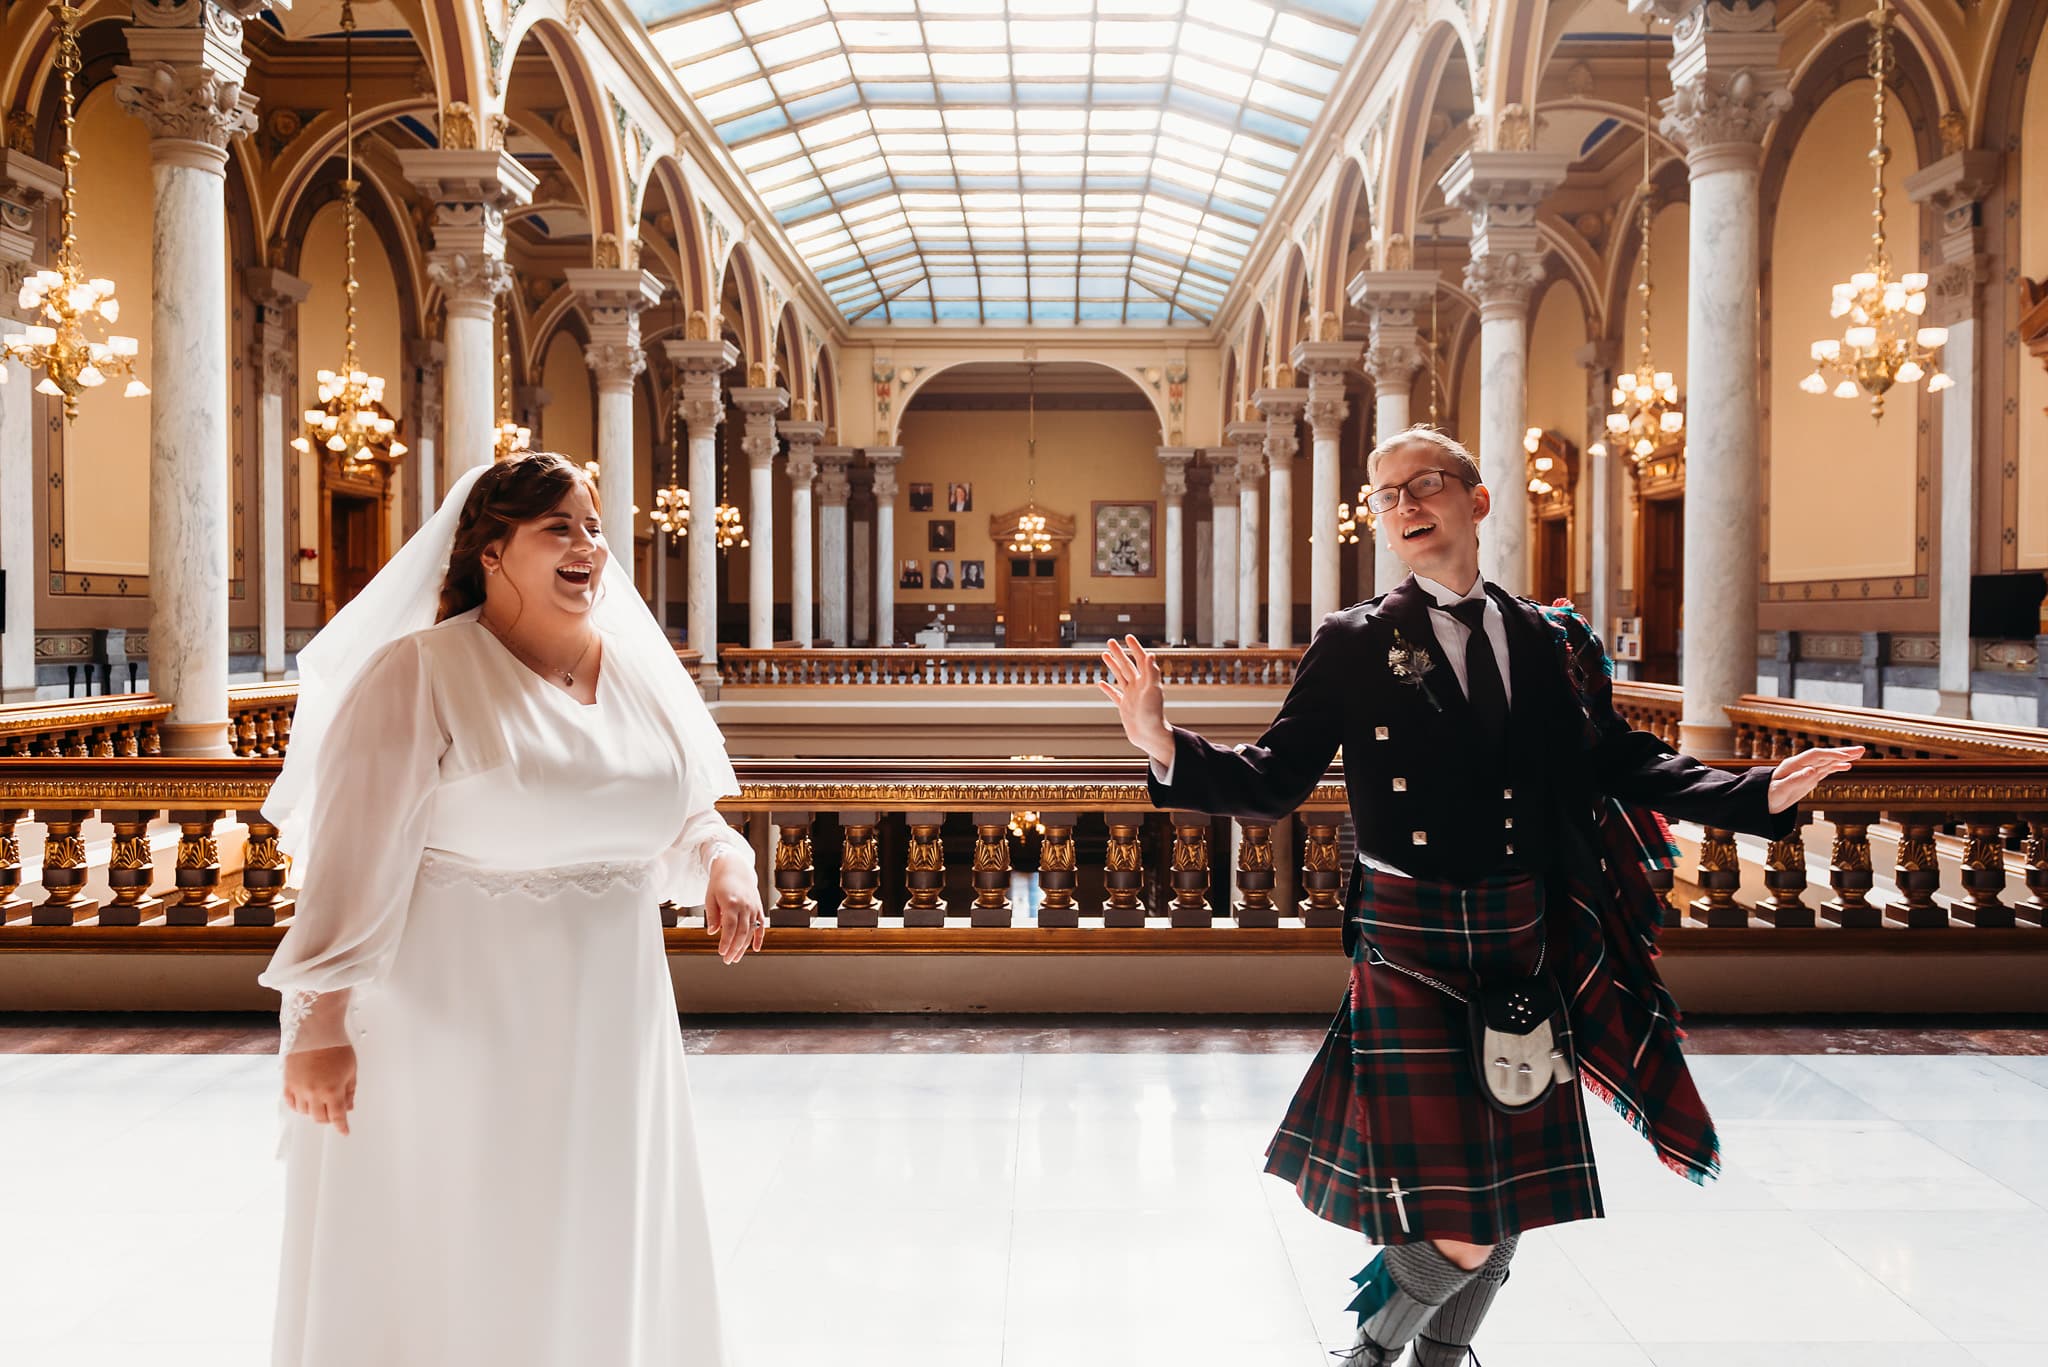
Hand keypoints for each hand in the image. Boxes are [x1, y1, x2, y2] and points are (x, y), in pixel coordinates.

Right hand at [283, 1044, 357, 1135]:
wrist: (315, 1031)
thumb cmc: (336, 1047)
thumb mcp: (351, 1069)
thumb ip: (349, 1091)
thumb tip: (349, 1107)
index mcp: (333, 1090)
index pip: (337, 1117)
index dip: (341, 1126)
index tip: (344, 1131)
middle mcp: (314, 1093)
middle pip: (320, 1117)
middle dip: (328, 1117)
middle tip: (333, 1112)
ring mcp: (299, 1089)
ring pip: (305, 1112)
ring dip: (314, 1110)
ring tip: (320, 1102)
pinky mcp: (287, 1083)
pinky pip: (291, 1103)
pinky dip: (298, 1105)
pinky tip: (305, 1101)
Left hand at [704, 850, 766, 963]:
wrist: (735, 867)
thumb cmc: (720, 882)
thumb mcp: (710, 897)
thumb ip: (713, 915)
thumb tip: (713, 932)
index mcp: (731, 903)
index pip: (730, 927)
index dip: (726, 941)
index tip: (721, 952)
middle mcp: (745, 906)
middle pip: (742, 932)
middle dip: (734, 948)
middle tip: (727, 960)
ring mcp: (753, 907)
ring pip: (751, 931)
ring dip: (744, 946)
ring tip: (736, 957)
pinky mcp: (758, 907)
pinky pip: (761, 925)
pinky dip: (760, 938)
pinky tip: (756, 948)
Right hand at [1097, 635, 1173, 770]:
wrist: (1150, 736)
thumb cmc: (1154, 715)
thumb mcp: (1153, 691)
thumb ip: (1152, 673)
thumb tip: (1151, 654)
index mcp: (1147, 681)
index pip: (1141, 660)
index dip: (1135, 648)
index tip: (1127, 637)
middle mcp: (1139, 687)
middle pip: (1127, 665)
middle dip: (1119, 653)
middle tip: (1110, 641)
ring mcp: (1131, 696)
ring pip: (1120, 677)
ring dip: (1113, 665)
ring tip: (1104, 655)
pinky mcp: (1125, 707)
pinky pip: (1114, 695)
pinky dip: (1108, 689)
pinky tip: (1101, 683)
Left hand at [1767, 745, 1862, 812]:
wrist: (1761, 801)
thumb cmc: (1768, 796)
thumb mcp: (1780, 790)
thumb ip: (1795, 780)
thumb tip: (1812, 770)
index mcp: (1793, 765)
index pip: (1816, 755)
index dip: (1831, 754)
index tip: (1847, 757)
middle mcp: (1800, 765)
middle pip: (1824, 755)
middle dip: (1842, 752)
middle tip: (1862, 750)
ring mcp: (1805, 771)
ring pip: (1827, 761)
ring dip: (1843, 757)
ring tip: (1860, 753)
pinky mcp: (1808, 778)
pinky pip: (1825, 770)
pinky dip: (1836, 767)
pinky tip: (1847, 766)